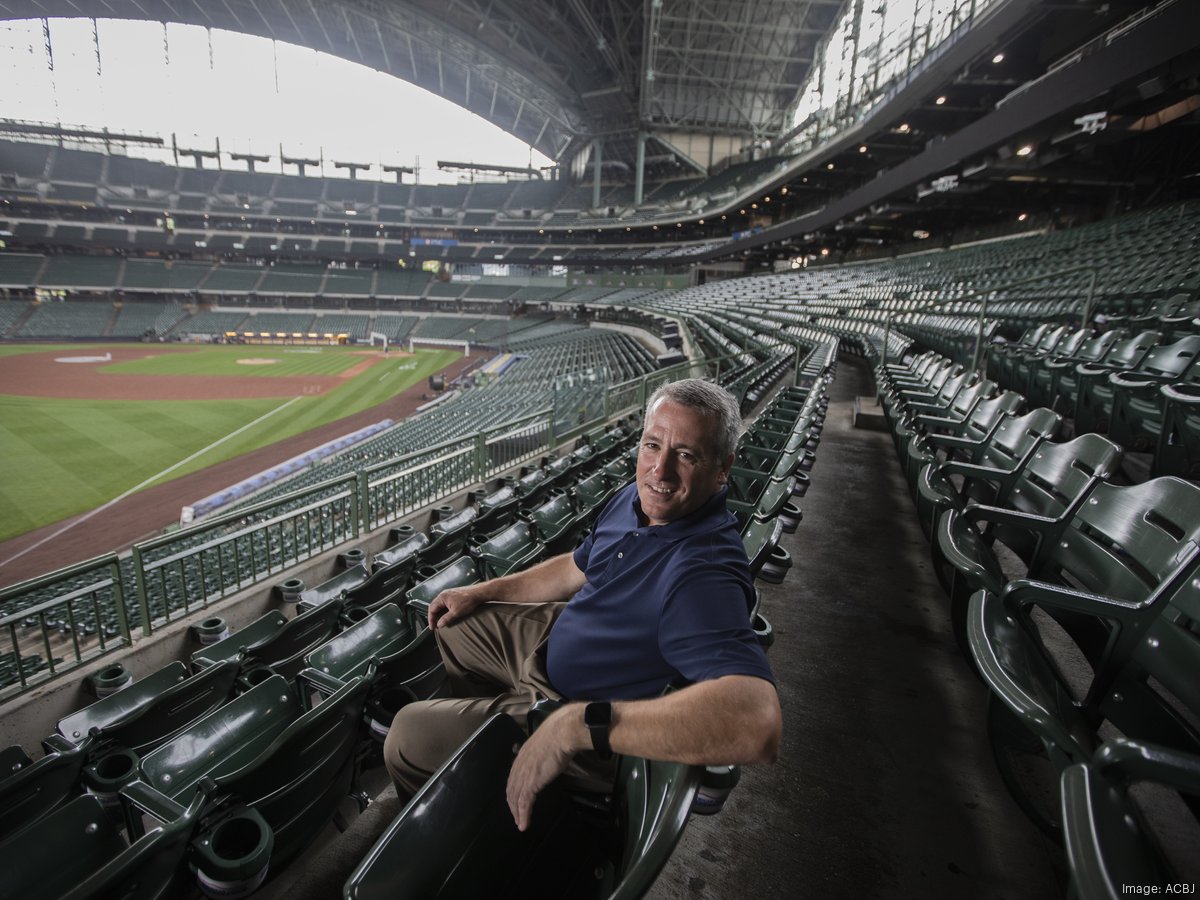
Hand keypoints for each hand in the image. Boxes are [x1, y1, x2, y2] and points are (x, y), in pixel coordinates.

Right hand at [427, 585, 483, 629]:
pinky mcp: (453, 595)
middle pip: (434, 606)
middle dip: (433, 616)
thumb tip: (439, 624)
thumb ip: (446, 619)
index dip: (431, 619)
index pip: (431, 609)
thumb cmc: (468, 600)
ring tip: (440, 621)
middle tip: (434, 625)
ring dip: (438, 613)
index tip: (432, 627)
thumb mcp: (456, 612)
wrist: (478, 593)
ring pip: (439, 605)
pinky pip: (445, 603)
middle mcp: (444, 594)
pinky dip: (443, 610)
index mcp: (442, 597)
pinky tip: (446, 615)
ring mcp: (449, 594)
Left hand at [506, 706, 579, 831]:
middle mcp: (519, 766)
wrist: (561, 734)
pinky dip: (523, 816)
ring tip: (520, 823)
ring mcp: (523, 775)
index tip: (516, 798)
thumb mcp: (546, 743)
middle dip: (512, 804)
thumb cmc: (558, 735)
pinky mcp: (530, 784)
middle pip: (511, 789)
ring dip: (516, 813)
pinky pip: (524, 804)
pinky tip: (524, 825)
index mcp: (522, 755)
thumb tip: (551, 752)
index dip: (513, 789)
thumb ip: (543, 751)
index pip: (513, 777)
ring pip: (515, 799)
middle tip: (516, 815)